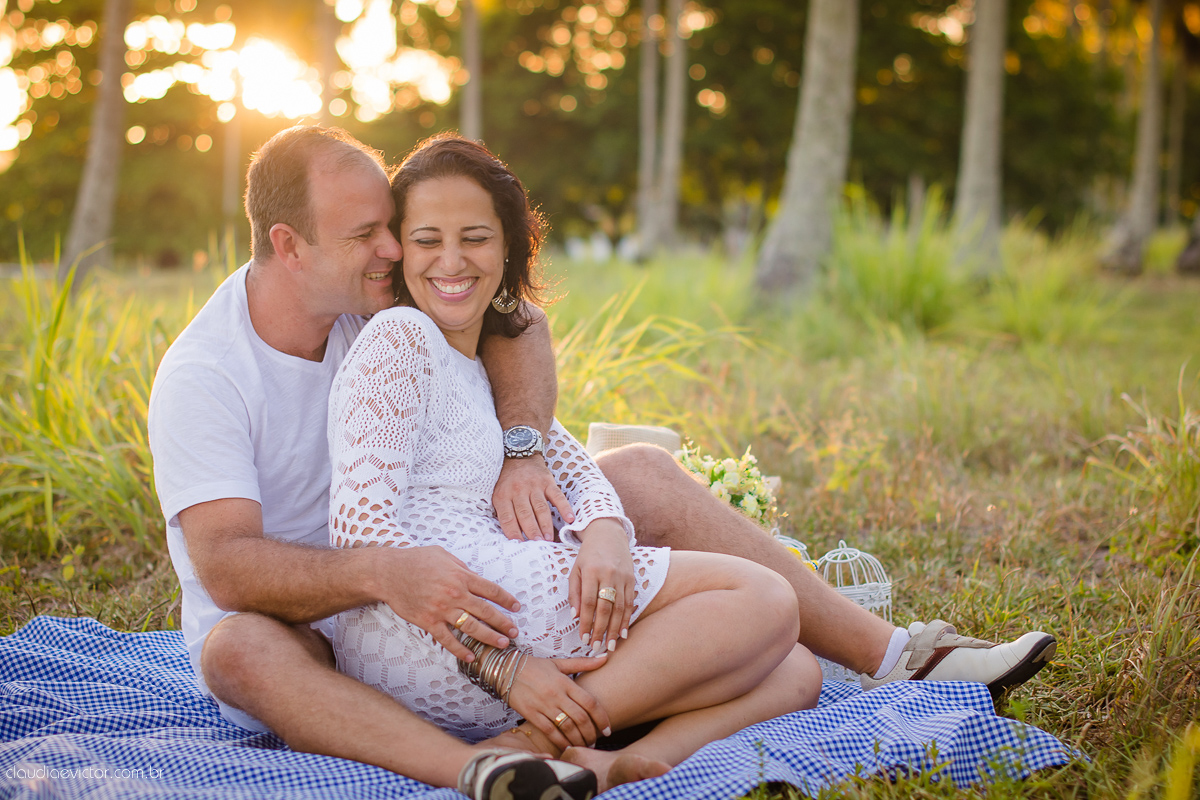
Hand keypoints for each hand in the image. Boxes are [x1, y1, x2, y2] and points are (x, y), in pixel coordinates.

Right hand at [376, 546, 520, 660]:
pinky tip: (471, 656)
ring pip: (471, 627)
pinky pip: (447, 639)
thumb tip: (476, 577)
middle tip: (515, 632)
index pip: (491, 590)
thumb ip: (462, 568)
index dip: (506, 600)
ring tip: (502, 644)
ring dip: (489, 637)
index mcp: (461, 576)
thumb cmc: (416, 560)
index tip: (516, 607)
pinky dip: (460, 650)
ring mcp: (441, 609)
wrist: (389, 573)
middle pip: (486, 611)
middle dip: (503, 623)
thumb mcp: (444, 556)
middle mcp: (454, 594)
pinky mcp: (428, 622)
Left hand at [493, 455, 573, 541]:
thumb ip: (504, 511)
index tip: (519, 544)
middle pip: (525, 514)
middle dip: (532, 531)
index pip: (507, 517)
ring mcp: (534, 486)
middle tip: (538, 544)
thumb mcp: (498, 493)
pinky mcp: (547, 481)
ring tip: (549, 538)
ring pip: (540, 508)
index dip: (513, 532)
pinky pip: (557, 496)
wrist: (519, 454)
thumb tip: (513, 535)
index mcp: (503, 495)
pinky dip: (564, 507)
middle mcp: (518, 490)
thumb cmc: (507, 480)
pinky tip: (569, 519)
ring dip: (545, 524)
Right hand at [506, 655, 610, 750]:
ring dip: (578, 739)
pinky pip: (549, 731)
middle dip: (591, 732)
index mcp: (565, 682)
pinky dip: (560, 741)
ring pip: (566, 727)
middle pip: (580, 718)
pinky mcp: (531, 714)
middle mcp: (556, 694)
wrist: (506, 669)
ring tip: (584, 745)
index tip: (607, 728)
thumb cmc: (535, 666)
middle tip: (596, 740)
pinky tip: (567, 747)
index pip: (590, 702)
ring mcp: (543, 705)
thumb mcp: (559, 663)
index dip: (601, 717)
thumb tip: (605, 658)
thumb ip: (583, 663)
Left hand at [569, 520, 634, 654]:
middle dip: (600, 630)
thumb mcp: (575, 569)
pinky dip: (627, 619)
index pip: (588, 602)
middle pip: (605, 607)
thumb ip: (574, 593)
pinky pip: (630, 603)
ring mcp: (623, 577)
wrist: (608, 534)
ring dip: (615, 629)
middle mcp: (608, 574)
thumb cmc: (588, 554)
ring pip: (620, 608)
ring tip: (610, 646)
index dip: (586, 622)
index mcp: (591, 571)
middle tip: (596, 647)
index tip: (583, 638)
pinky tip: (623, 633)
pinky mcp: (632, 579)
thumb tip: (576, 616)